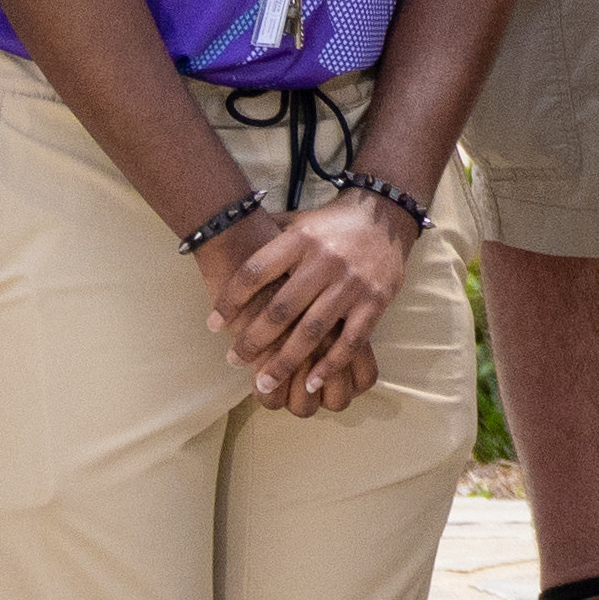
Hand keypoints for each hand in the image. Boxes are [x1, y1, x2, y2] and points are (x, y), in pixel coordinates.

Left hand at [221, 187, 416, 414]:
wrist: (385, 215)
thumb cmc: (332, 224)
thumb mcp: (298, 221)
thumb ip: (267, 238)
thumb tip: (223, 239)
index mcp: (300, 239)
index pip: (255, 273)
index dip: (230, 300)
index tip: (213, 325)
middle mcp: (325, 261)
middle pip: (281, 309)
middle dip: (253, 340)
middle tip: (233, 361)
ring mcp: (352, 283)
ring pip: (313, 331)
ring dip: (286, 362)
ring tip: (264, 383)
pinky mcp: (375, 301)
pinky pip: (350, 341)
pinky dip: (330, 365)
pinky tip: (311, 383)